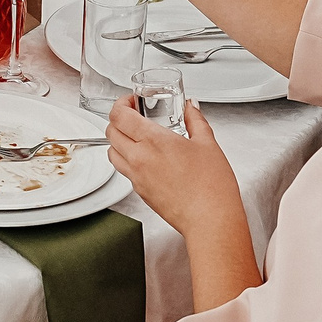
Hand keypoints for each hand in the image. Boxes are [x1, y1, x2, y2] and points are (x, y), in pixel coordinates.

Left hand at [105, 96, 245, 239]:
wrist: (210, 220)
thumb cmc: (211, 186)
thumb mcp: (208, 144)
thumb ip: (196, 120)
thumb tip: (191, 107)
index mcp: (153, 140)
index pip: (119, 115)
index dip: (120, 103)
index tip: (131, 101)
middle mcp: (139, 158)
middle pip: (110, 131)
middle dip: (118, 119)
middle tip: (133, 116)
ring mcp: (136, 176)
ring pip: (112, 152)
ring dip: (118, 140)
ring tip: (135, 137)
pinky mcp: (140, 192)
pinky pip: (123, 170)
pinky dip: (127, 159)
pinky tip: (145, 159)